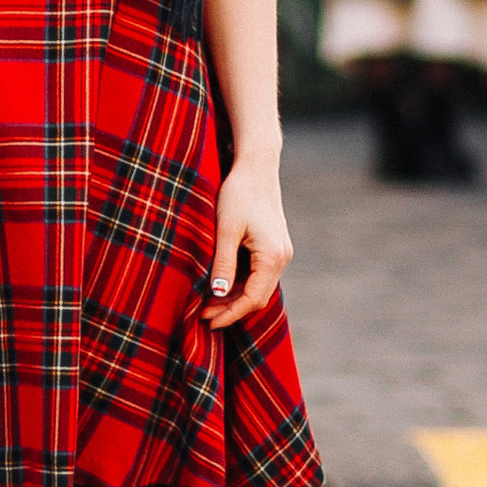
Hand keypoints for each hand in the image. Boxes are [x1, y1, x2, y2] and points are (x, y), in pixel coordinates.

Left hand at [203, 150, 292, 330]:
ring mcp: (280, 252)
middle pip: (258, 297)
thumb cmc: (239, 194)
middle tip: (205, 315)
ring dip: (236, 297)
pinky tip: (222, 284)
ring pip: (259, 286)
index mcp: (272, 257)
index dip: (230, 313)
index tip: (208, 320)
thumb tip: (217, 294)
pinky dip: (241, 283)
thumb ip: (223, 263)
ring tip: (209, 303)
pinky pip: (259, 274)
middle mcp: (282, 258)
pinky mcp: (274, 246)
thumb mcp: (226, 230)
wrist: (256, 166)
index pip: (252, 298)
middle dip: (232, 309)